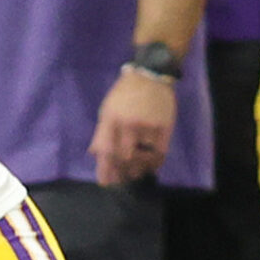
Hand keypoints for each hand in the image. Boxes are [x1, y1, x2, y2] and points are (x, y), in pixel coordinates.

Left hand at [91, 68, 176, 186]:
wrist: (151, 76)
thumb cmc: (124, 94)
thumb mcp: (107, 109)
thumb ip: (101, 132)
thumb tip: (95, 154)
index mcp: (111, 118)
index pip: (105, 150)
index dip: (105, 170)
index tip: (105, 183)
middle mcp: (128, 123)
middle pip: (124, 157)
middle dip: (122, 172)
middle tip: (123, 179)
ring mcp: (148, 126)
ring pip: (143, 158)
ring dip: (139, 170)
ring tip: (137, 175)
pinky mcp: (165, 127)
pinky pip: (160, 153)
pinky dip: (155, 163)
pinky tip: (152, 167)